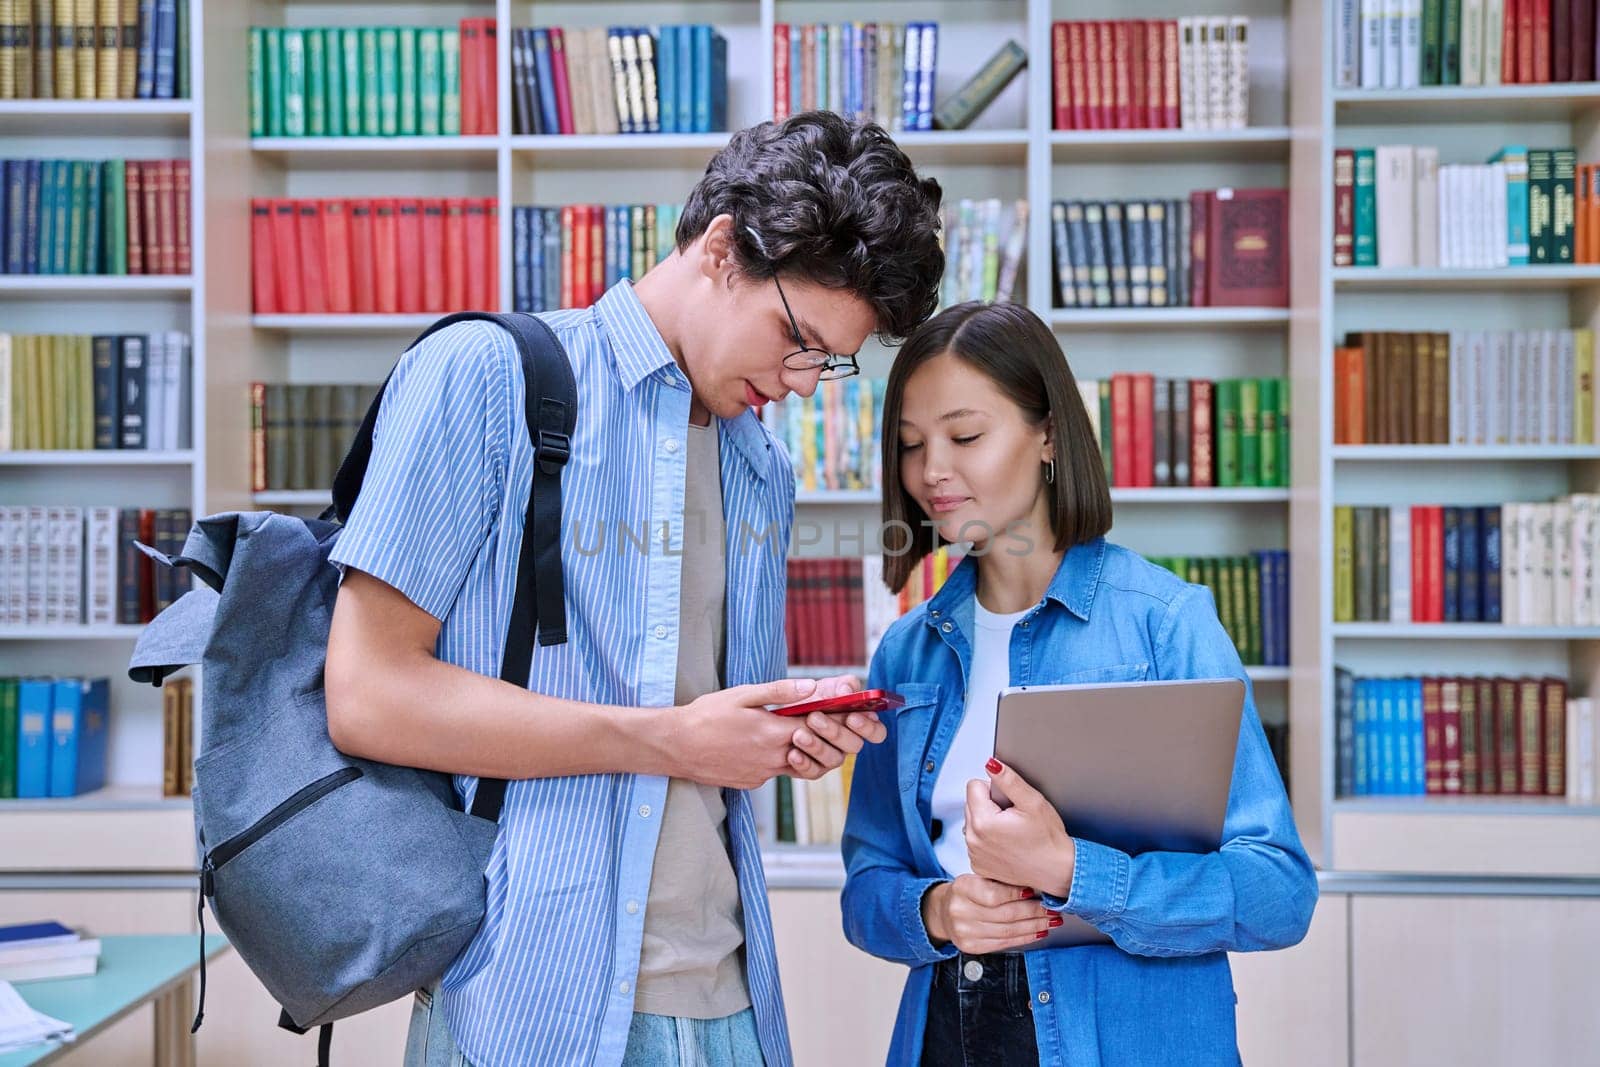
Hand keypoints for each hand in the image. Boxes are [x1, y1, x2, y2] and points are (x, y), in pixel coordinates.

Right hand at [674, 678, 828, 789]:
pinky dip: (777, 758)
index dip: (831, 718)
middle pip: (812, 750)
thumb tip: (811, 686)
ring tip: (789, 730)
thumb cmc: (706, 716)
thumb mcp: (743, 695)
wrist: (676, 746)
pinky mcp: (752, 782)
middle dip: (820, 735)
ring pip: (795, 763)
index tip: (839, 709)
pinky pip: (775, 771)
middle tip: (818, 720)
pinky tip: (762, 744)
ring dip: (799, 749)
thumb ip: (780, 692)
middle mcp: (773, 759)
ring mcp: (762, 774)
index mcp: (774, 733)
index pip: (818, 728)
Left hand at [779, 674, 887, 778]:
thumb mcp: (822, 686)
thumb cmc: (805, 699)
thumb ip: (839, 685)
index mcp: (856, 720)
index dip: (868, 727)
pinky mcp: (813, 769)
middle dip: (835, 732)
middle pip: (854, 745)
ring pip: (834, 759)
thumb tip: (845, 692)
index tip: (851, 717)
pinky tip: (792, 754)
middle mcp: (847, 741)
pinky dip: (803, 763)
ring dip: (817, 746)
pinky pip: (814, 772)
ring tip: (797, 734)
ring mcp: (831, 756)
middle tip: (813, 718)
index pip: (876, 731)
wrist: (773, 719)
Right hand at [921, 875, 1060, 953]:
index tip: (1036, 892)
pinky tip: (1037, 932)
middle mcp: (960, 911)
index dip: (1017, 895)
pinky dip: (1024, 938)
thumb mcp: (978, 878)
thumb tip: (1036, 885)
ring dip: (1034, 926)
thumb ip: (1001, 881)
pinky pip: (1004, 943)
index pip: (994, 895)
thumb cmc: (968, 892)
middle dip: (1034, 912)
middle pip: (1005, 915)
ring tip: (1050, 921)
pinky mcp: (971, 947)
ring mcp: (964, 932)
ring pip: (1008, 931)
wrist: (945, 911)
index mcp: (962, 887)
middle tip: (1052, 909)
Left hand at [964, 758, 1075, 899]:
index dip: (994, 789)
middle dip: (989, 805)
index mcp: (983, 822)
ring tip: (1011, 831)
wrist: (1058, 870)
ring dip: (987, 822)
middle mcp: (973, 840)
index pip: (974, 786)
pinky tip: (1007, 844)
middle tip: (1013, 816)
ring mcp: (974, 855)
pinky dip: (988, 840)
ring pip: (972, 822)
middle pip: (971, 803)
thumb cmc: (1049, 839)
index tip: (1009, 802)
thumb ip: (1009, 780)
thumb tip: (991, 765)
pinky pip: (976, 841)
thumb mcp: (1033, 802)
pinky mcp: (978, 866)